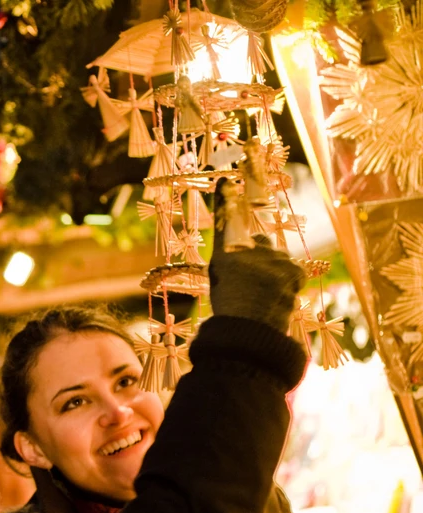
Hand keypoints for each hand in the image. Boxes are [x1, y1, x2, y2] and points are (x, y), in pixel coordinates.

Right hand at [209, 180, 304, 332]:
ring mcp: (274, 259)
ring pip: (278, 260)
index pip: (227, 220)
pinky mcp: (293, 272)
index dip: (226, 200)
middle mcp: (251, 249)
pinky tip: (276, 297)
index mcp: (226, 251)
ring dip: (274, 273)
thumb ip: (228, 260)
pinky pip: (293, 273)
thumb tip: (243, 247)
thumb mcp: (219, 279)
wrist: (248, 329)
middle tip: (250, 280)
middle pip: (260, 243)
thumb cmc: (228, 306)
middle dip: (259, 256)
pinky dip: (288, 284)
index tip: (225, 183)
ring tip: (263, 296)